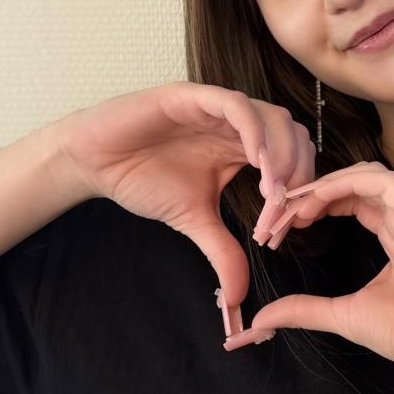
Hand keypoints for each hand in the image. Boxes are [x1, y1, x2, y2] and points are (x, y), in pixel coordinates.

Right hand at [55, 82, 315, 319]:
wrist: (94, 161)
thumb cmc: (143, 178)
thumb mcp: (193, 219)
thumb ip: (222, 250)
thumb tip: (238, 298)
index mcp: (243, 147)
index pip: (292, 159)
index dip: (299, 190)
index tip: (288, 226)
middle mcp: (237, 124)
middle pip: (293, 136)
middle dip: (298, 173)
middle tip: (286, 209)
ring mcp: (218, 106)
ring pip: (272, 118)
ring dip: (281, 154)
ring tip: (274, 189)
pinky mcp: (194, 95)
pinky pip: (235, 105)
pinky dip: (253, 130)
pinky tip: (255, 159)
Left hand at [226, 161, 393, 393]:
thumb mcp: (344, 316)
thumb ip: (305, 310)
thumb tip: (261, 318)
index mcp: (393, 236)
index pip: (350, 201)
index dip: (314, 204)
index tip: (281, 224)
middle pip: (354, 184)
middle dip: (312, 192)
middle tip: (277, 211)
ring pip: (369, 176)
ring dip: (327, 184)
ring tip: (295, 205)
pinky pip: (387, 185)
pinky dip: (350, 183)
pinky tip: (320, 199)